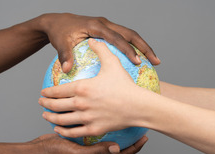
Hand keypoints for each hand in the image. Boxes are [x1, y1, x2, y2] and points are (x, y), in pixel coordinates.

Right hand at [30, 134, 147, 153]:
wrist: (40, 151)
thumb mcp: (77, 153)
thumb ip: (97, 151)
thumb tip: (117, 148)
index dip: (134, 148)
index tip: (144, 139)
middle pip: (118, 149)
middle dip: (129, 141)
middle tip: (138, 129)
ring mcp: (89, 148)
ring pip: (108, 141)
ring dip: (117, 134)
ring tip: (125, 123)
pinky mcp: (83, 142)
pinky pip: (98, 136)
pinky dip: (104, 130)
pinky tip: (105, 120)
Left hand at [39, 38, 154, 137]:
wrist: (138, 106)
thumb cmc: (125, 85)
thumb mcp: (113, 63)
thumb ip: (101, 50)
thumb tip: (92, 39)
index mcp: (81, 88)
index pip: (57, 91)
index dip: (47, 92)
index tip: (43, 92)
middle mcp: (80, 104)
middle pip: (55, 105)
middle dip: (45, 103)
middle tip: (41, 102)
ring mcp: (86, 119)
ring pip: (61, 120)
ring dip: (50, 118)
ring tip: (45, 115)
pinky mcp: (93, 130)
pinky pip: (73, 133)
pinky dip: (63, 132)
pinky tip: (58, 130)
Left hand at [41, 13, 159, 72]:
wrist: (58, 22)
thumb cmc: (60, 33)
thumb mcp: (61, 43)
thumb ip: (65, 55)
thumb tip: (66, 70)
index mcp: (96, 26)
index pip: (116, 38)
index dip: (128, 49)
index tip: (138, 62)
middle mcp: (105, 24)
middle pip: (131, 34)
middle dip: (145, 47)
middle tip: (156, 61)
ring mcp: (108, 26)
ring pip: (131, 35)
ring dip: (143, 47)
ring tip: (154, 61)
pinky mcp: (108, 30)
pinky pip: (125, 38)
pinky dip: (134, 47)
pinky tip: (139, 60)